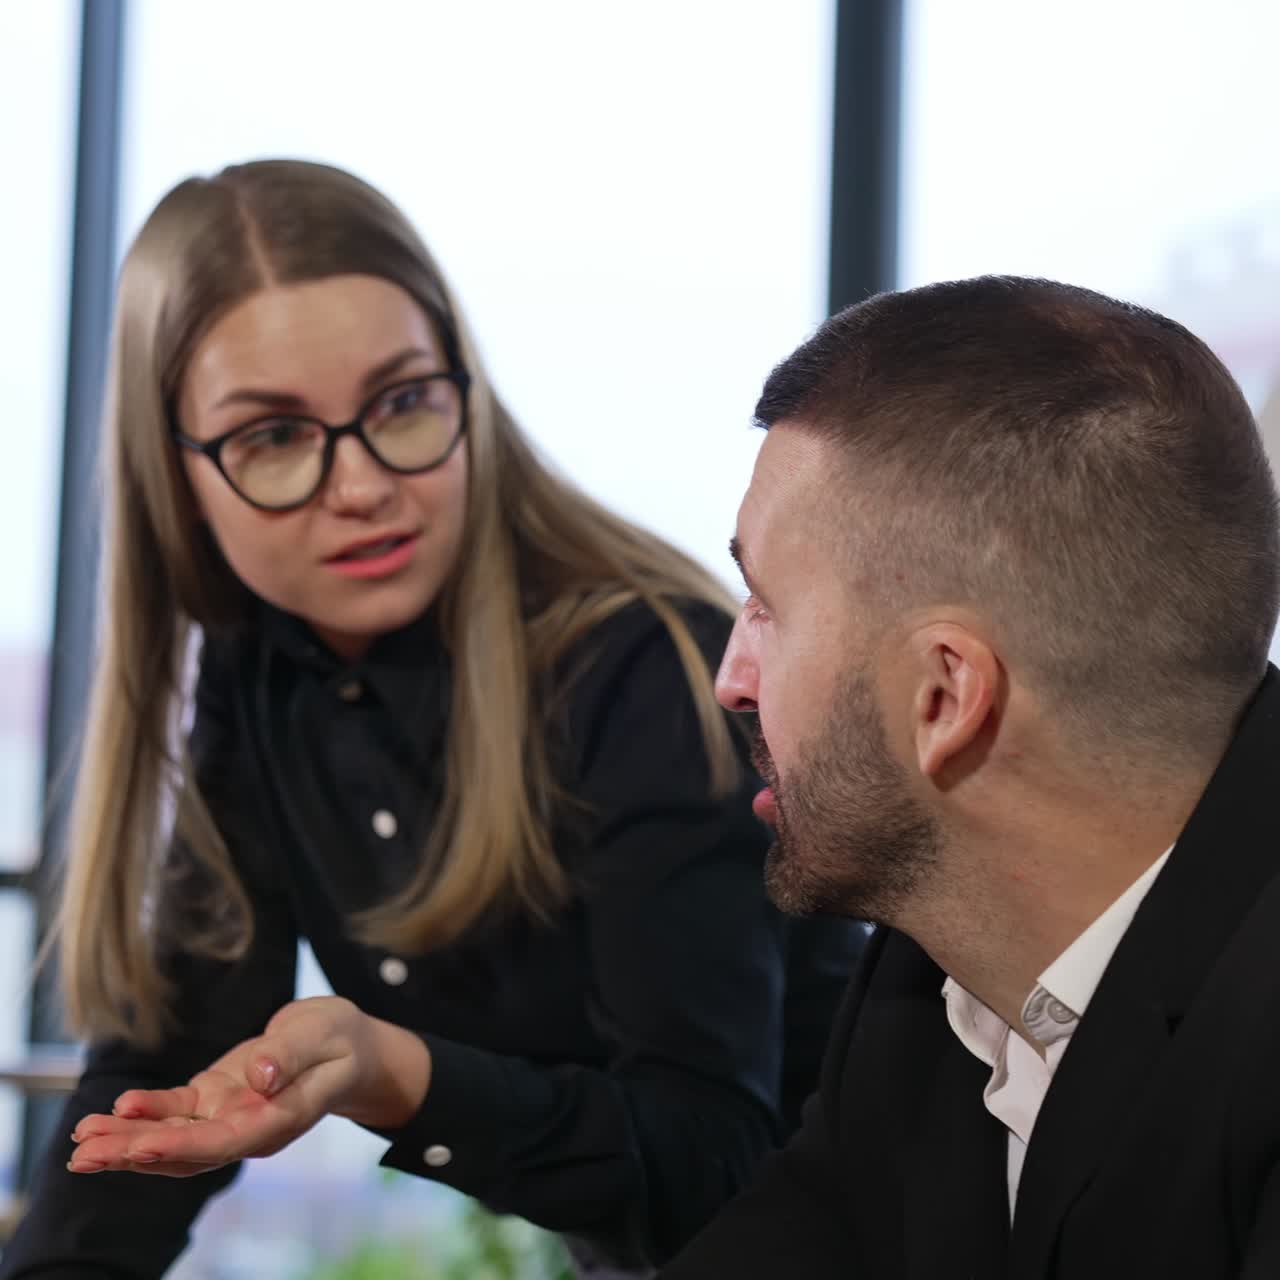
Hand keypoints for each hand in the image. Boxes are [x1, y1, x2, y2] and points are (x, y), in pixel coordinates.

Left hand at [68, 996, 430, 1177]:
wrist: (344, 1043)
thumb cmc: (341, 1039)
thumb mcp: (325, 1035)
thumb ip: (291, 1055)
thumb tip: (259, 1075)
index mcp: (280, 1120)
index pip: (228, 1141)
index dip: (183, 1146)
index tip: (142, 1146)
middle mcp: (248, 1129)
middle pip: (186, 1151)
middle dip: (134, 1154)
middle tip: (85, 1154)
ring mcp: (228, 1117)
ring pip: (171, 1138)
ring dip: (125, 1142)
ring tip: (81, 1143)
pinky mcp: (214, 1099)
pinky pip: (174, 1112)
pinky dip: (143, 1113)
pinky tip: (112, 1112)